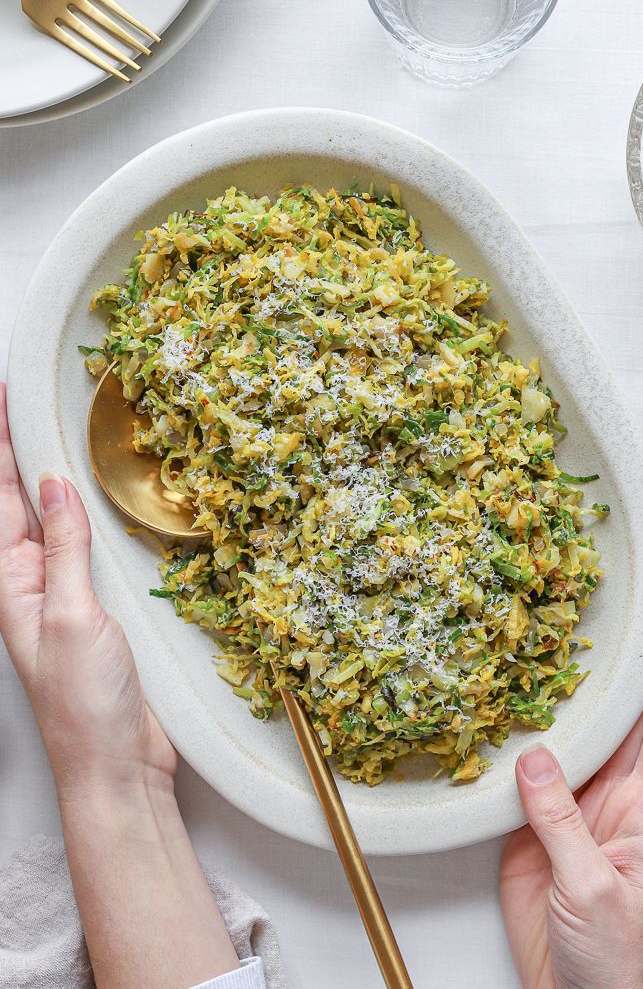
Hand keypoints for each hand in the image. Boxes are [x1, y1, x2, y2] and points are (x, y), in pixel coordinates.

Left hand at [0, 383, 239, 987]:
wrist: (116, 763)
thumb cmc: (84, 700)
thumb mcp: (70, 616)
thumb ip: (63, 549)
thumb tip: (54, 483)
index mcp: (9, 583)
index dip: (0, 446)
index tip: (5, 395)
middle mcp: (28, 582)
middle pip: (17, 502)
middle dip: (14, 450)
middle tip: (22, 397)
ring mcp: (60, 594)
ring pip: (52, 522)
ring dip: (49, 478)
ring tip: (53, 431)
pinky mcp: (94, 606)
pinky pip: (84, 548)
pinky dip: (87, 515)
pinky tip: (95, 499)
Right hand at [500, 632, 642, 988]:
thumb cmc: (618, 954)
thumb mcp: (596, 886)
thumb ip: (563, 821)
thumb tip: (535, 760)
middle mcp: (612, 798)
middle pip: (616, 723)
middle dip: (607, 675)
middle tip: (587, 628)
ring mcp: (572, 811)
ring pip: (565, 743)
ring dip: (552, 707)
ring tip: (533, 661)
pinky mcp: (533, 829)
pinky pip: (520, 778)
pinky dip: (507, 749)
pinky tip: (494, 724)